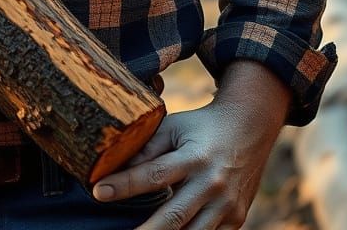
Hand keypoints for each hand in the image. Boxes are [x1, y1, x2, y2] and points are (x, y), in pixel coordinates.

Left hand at [92, 61, 289, 229]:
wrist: (249, 128)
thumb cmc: (201, 127)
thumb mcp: (174, 127)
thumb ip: (148, 148)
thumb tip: (116, 168)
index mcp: (193, 157)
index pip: (153, 174)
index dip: (124, 185)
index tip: (98, 192)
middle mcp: (212, 184)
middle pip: (173, 216)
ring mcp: (226, 205)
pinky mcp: (235, 219)